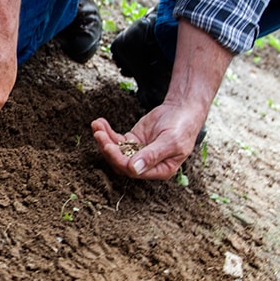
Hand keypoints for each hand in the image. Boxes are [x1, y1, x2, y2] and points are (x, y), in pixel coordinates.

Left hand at [91, 101, 205, 179]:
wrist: (182, 110)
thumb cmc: (182, 127)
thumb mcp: (171, 141)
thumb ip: (152, 155)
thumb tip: (134, 169)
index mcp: (159, 170)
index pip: (133, 171)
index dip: (119, 160)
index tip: (109, 146)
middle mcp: (146, 165)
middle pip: (120, 162)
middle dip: (107, 148)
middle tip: (98, 134)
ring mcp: (137, 152)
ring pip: (116, 151)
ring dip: (104, 139)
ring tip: (96, 125)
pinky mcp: (132, 141)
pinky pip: (116, 140)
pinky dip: (107, 132)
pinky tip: (99, 123)